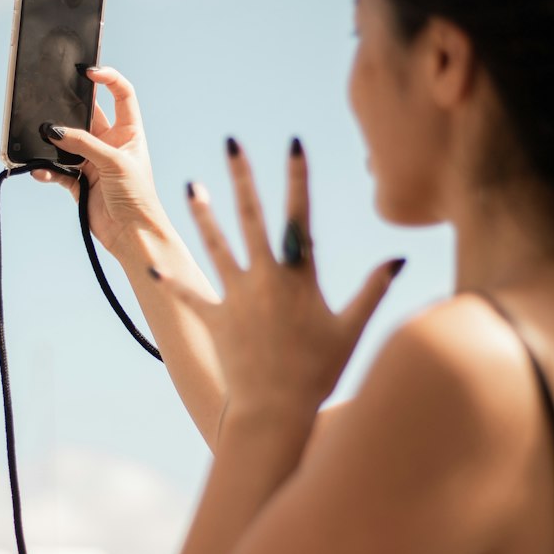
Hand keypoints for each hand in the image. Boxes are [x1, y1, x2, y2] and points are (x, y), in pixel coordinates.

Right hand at [32, 67, 164, 252]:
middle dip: (69, 109)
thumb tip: (53, 130)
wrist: (133, 235)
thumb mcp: (114, 163)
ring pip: (67, 142)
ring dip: (54, 142)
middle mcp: (110, 143)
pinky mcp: (79, 181)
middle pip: (87, 115)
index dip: (108, 78)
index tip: (88, 72)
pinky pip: (57, 169)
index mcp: (129, 132)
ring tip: (42, 139)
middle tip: (53, 102)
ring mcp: (93, 161)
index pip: (121, 94)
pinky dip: (47, 170)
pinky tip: (40, 171)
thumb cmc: (137, 197)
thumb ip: (84, 143)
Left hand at [149, 138, 404, 421]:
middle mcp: (264, 278)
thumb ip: (374, 289)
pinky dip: (173, 281)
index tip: (293, 143)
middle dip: (242, 177)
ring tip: (192, 187)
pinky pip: (190, 295)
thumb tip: (399, 257)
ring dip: (204, 215)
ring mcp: (236, 298)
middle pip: (251, 218)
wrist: (276, 410)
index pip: (299, 215)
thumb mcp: (352, 329)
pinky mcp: (215, 320)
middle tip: (231, 143)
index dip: (296, 176)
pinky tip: (154, 263)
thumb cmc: (320, 372)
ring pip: (217, 246)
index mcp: (298, 276)